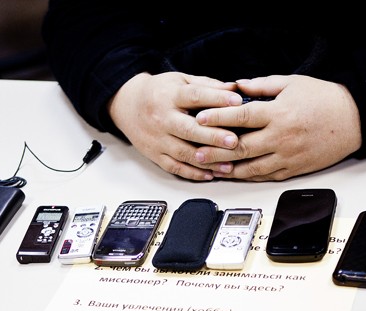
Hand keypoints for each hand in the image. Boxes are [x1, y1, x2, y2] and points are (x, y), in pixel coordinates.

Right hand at [107, 72, 241, 180]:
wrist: (127, 105)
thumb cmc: (159, 92)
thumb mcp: (180, 80)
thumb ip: (207, 85)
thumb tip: (235, 89)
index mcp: (170, 95)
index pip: (195, 96)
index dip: (216, 99)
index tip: (237, 101)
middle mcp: (163, 118)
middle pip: (189, 129)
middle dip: (213, 136)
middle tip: (234, 141)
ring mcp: (158, 139)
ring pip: (183, 153)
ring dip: (207, 161)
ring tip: (228, 165)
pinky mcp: (155, 154)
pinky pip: (174, 167)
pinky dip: (193, 173)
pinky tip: (210, 174)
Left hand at [193, 75, 361, 180]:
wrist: (353, 120)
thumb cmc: (324, 99)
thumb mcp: (292, 83)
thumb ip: (263, 86)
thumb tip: (237, 86)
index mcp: (278, 113)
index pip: (241, 116)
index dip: (218, 118)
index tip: (200, 119)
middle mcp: (280, 137)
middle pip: (240, 147)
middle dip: (215, 150)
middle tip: (195, 151)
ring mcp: (286, 156)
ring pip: (250, 167)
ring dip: (227, 169)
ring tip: (209, 168)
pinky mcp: (292, 169)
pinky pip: (265, 176)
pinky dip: (247, 176)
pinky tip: (233, 175)